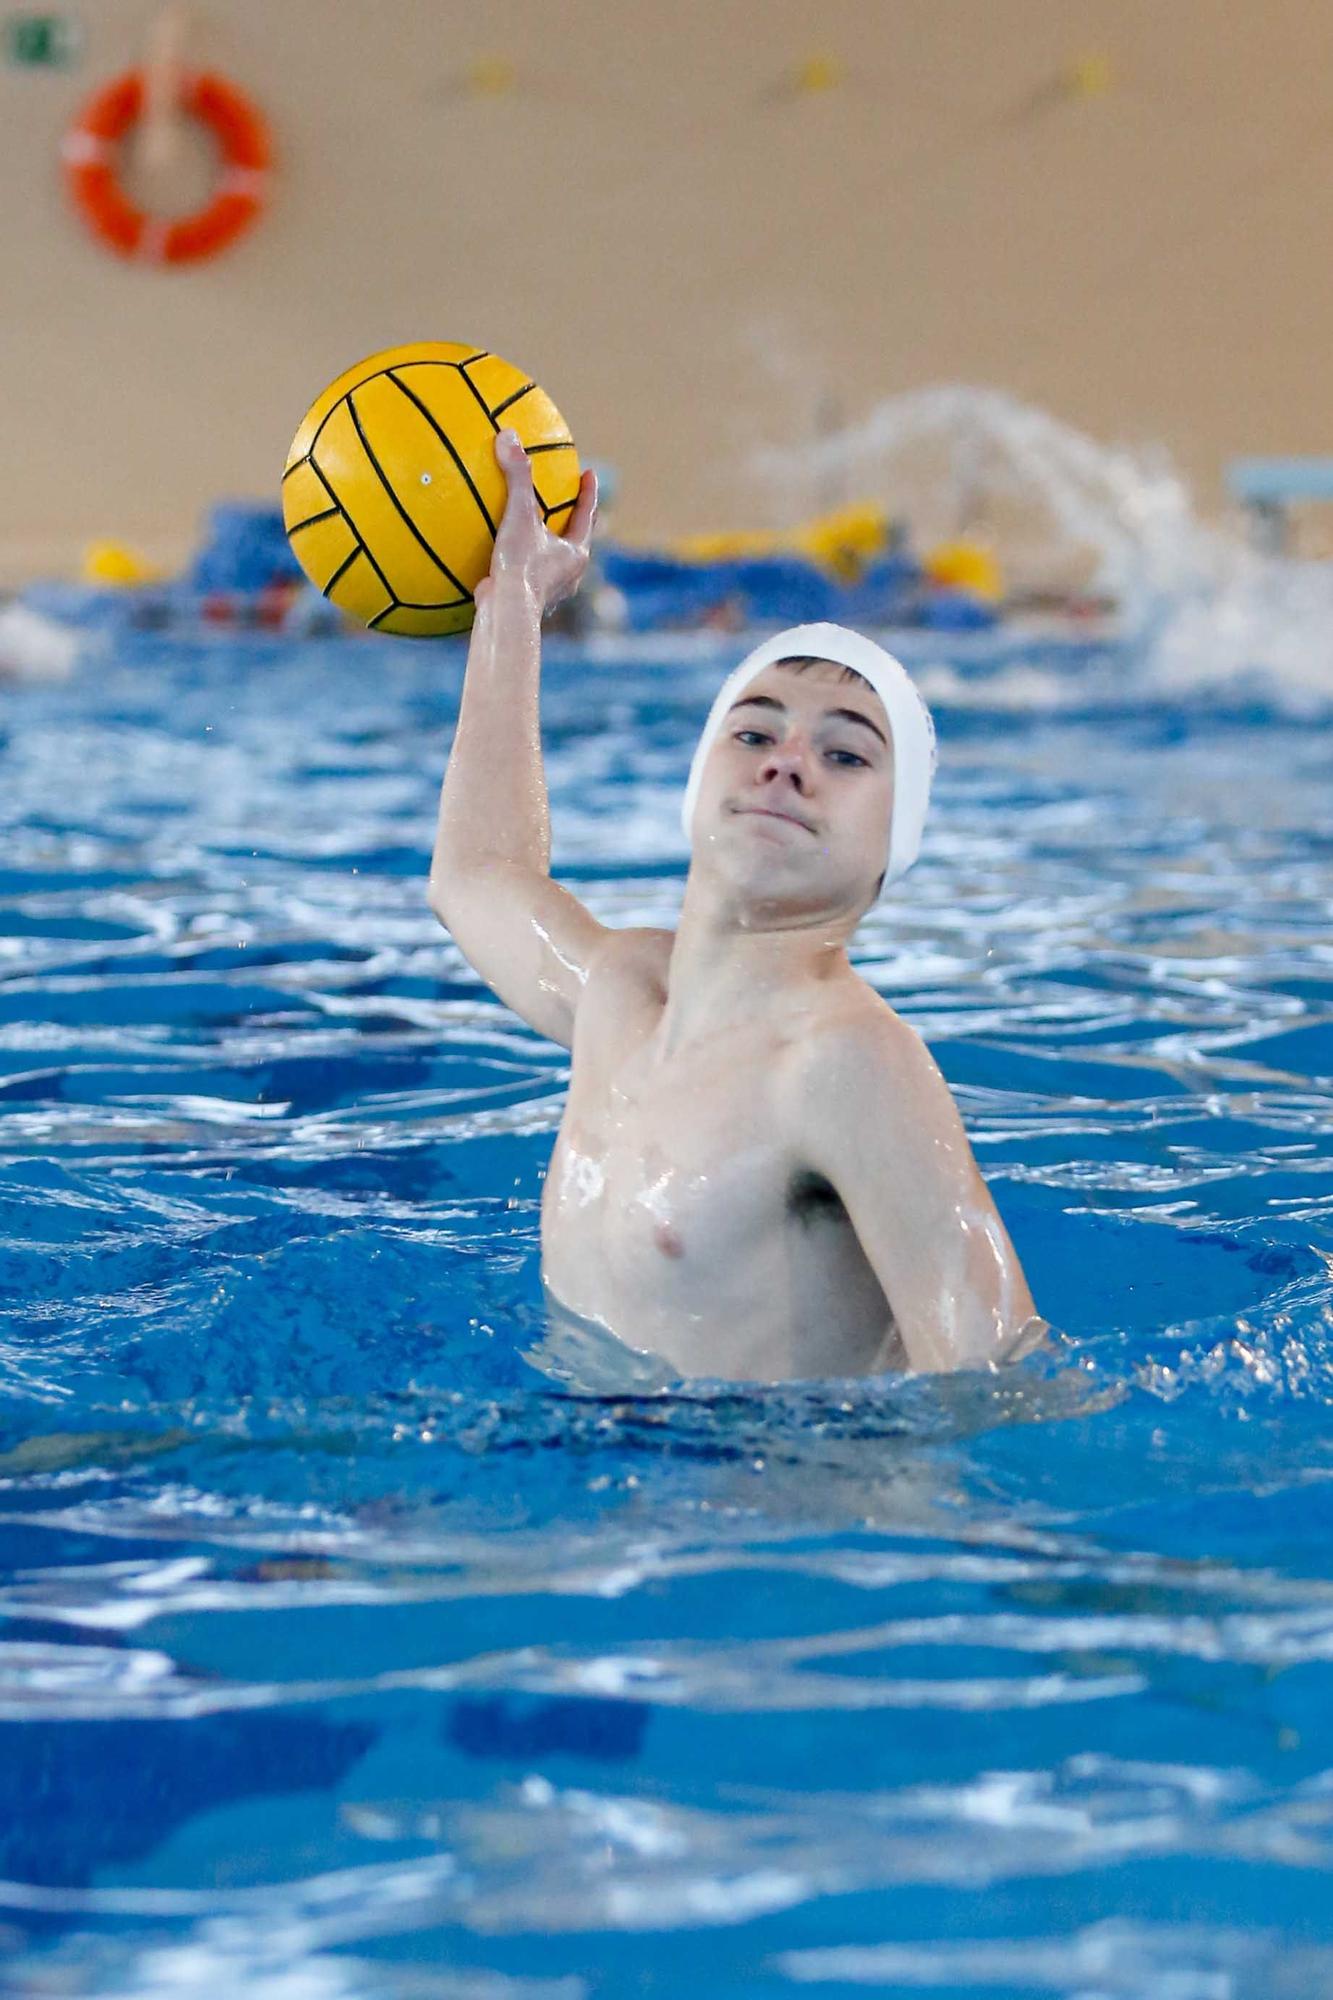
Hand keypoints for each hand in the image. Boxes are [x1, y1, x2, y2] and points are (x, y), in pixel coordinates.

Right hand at [475, 428, 597, 615]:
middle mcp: (569, 575)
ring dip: (545, 544)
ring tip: (533, 529)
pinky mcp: (528, 602)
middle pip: (575, 540)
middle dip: (571, 520)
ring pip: (552, 562)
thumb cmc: (521, 566)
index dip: (588, 493)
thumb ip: (516, 477)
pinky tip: (501, 556)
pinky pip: (527, 575)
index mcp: (576, 554)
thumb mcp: (520, 515)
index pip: (588, 516)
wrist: (506, 614)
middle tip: (567, 500)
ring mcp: (550, 591)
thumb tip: (508, 436)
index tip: (589, 474)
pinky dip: (519, 562)